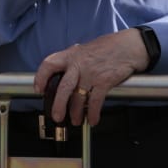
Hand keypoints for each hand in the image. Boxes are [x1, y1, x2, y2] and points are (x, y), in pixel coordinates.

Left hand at [33, 29, 148, 126]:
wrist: (128, 46)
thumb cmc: (107, 47)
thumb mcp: (84, 49)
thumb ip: (73, 61)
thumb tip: (64, 76)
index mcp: (71, 55)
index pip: (49, 64)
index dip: (41, 77)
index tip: (39, 89)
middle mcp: (79, 64)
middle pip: (63, 88)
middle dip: (58, 105)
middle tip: (57, 117)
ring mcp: (91, 74)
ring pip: (78, 98)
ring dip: (76, 113)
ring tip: (76, 120)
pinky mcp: (104, 82)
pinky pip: (95, 102)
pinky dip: (93, 113)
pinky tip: (93, 119)